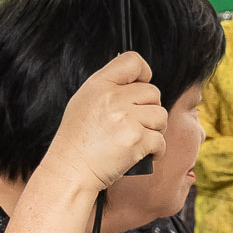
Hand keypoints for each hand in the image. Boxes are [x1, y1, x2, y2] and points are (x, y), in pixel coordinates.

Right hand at [41, 53, 165, 193]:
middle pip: (153, 92)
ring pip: (161, 116)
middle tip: (136, 123)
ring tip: (138, 139)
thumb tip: (139, 81)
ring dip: (154, 129)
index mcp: (98, 85)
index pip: (133, 61)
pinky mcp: (136, 140)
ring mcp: (125, 119)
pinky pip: (160, 140)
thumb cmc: (77, 141)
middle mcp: (112, 98)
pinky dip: (155, 150)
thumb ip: (109, 88)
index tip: (142, 85)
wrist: (71, 171)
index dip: (143, 73)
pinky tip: (141, 154)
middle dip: (149, 109)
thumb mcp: (84, 102)